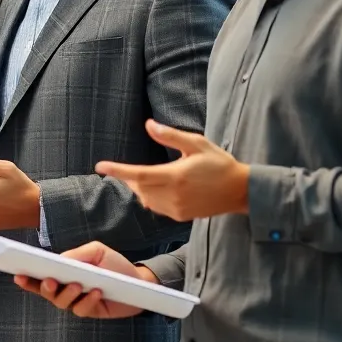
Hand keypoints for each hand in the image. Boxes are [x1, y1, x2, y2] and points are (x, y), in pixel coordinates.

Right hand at [13, 241, 154, 318]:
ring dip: (68, 294)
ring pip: (62, 302)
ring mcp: (77, 301)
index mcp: (63, 272)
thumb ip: (76, 254)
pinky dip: (88, 300)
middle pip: (46, 292)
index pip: (40, 276)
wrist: (139, 281)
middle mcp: (66, 287)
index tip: (18, 274)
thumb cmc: (114, 264)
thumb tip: (57, 260)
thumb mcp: (96, 251)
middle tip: (51, 281)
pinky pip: (82, 309)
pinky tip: (97, 292)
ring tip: (79, 285)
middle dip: (45, 287)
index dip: (27, 278)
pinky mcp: (90, 311)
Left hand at [96, 119, 249, 221]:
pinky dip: (151, 198)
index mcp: (175, 176)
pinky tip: (159, 189)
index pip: (138, 174)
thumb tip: (149, 125)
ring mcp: (177, 208)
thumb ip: (170, 136)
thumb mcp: (197, 144)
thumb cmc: (219, 163)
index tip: (100, 166)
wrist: (240, 191)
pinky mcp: (181, 216)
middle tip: (125, 170)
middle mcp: (174, 195)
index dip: (117, 171)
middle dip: (129, 178)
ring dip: (140, 188)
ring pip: (146, 199)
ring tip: (143, 178)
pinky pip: (157, 207)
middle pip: (139, 188)